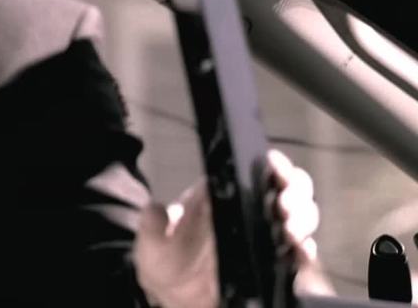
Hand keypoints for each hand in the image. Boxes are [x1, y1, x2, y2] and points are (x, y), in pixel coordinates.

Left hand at [132, 149, 318, 307]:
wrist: (182, 305)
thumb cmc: (169, 270)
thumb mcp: (152, 247)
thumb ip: (152, 227)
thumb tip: (156, 210)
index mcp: (225, 196)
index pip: (259, 169)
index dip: (273, 165)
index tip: (274, 170)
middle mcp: (252, 211)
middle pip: (291, 189)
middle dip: (295, 193)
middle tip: (283, 207)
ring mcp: (269, 237)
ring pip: (302, 217)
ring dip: (303, 219)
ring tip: (290, 232)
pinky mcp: (282, 264)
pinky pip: (304, 254)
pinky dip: (306, 252)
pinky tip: (299, 254)